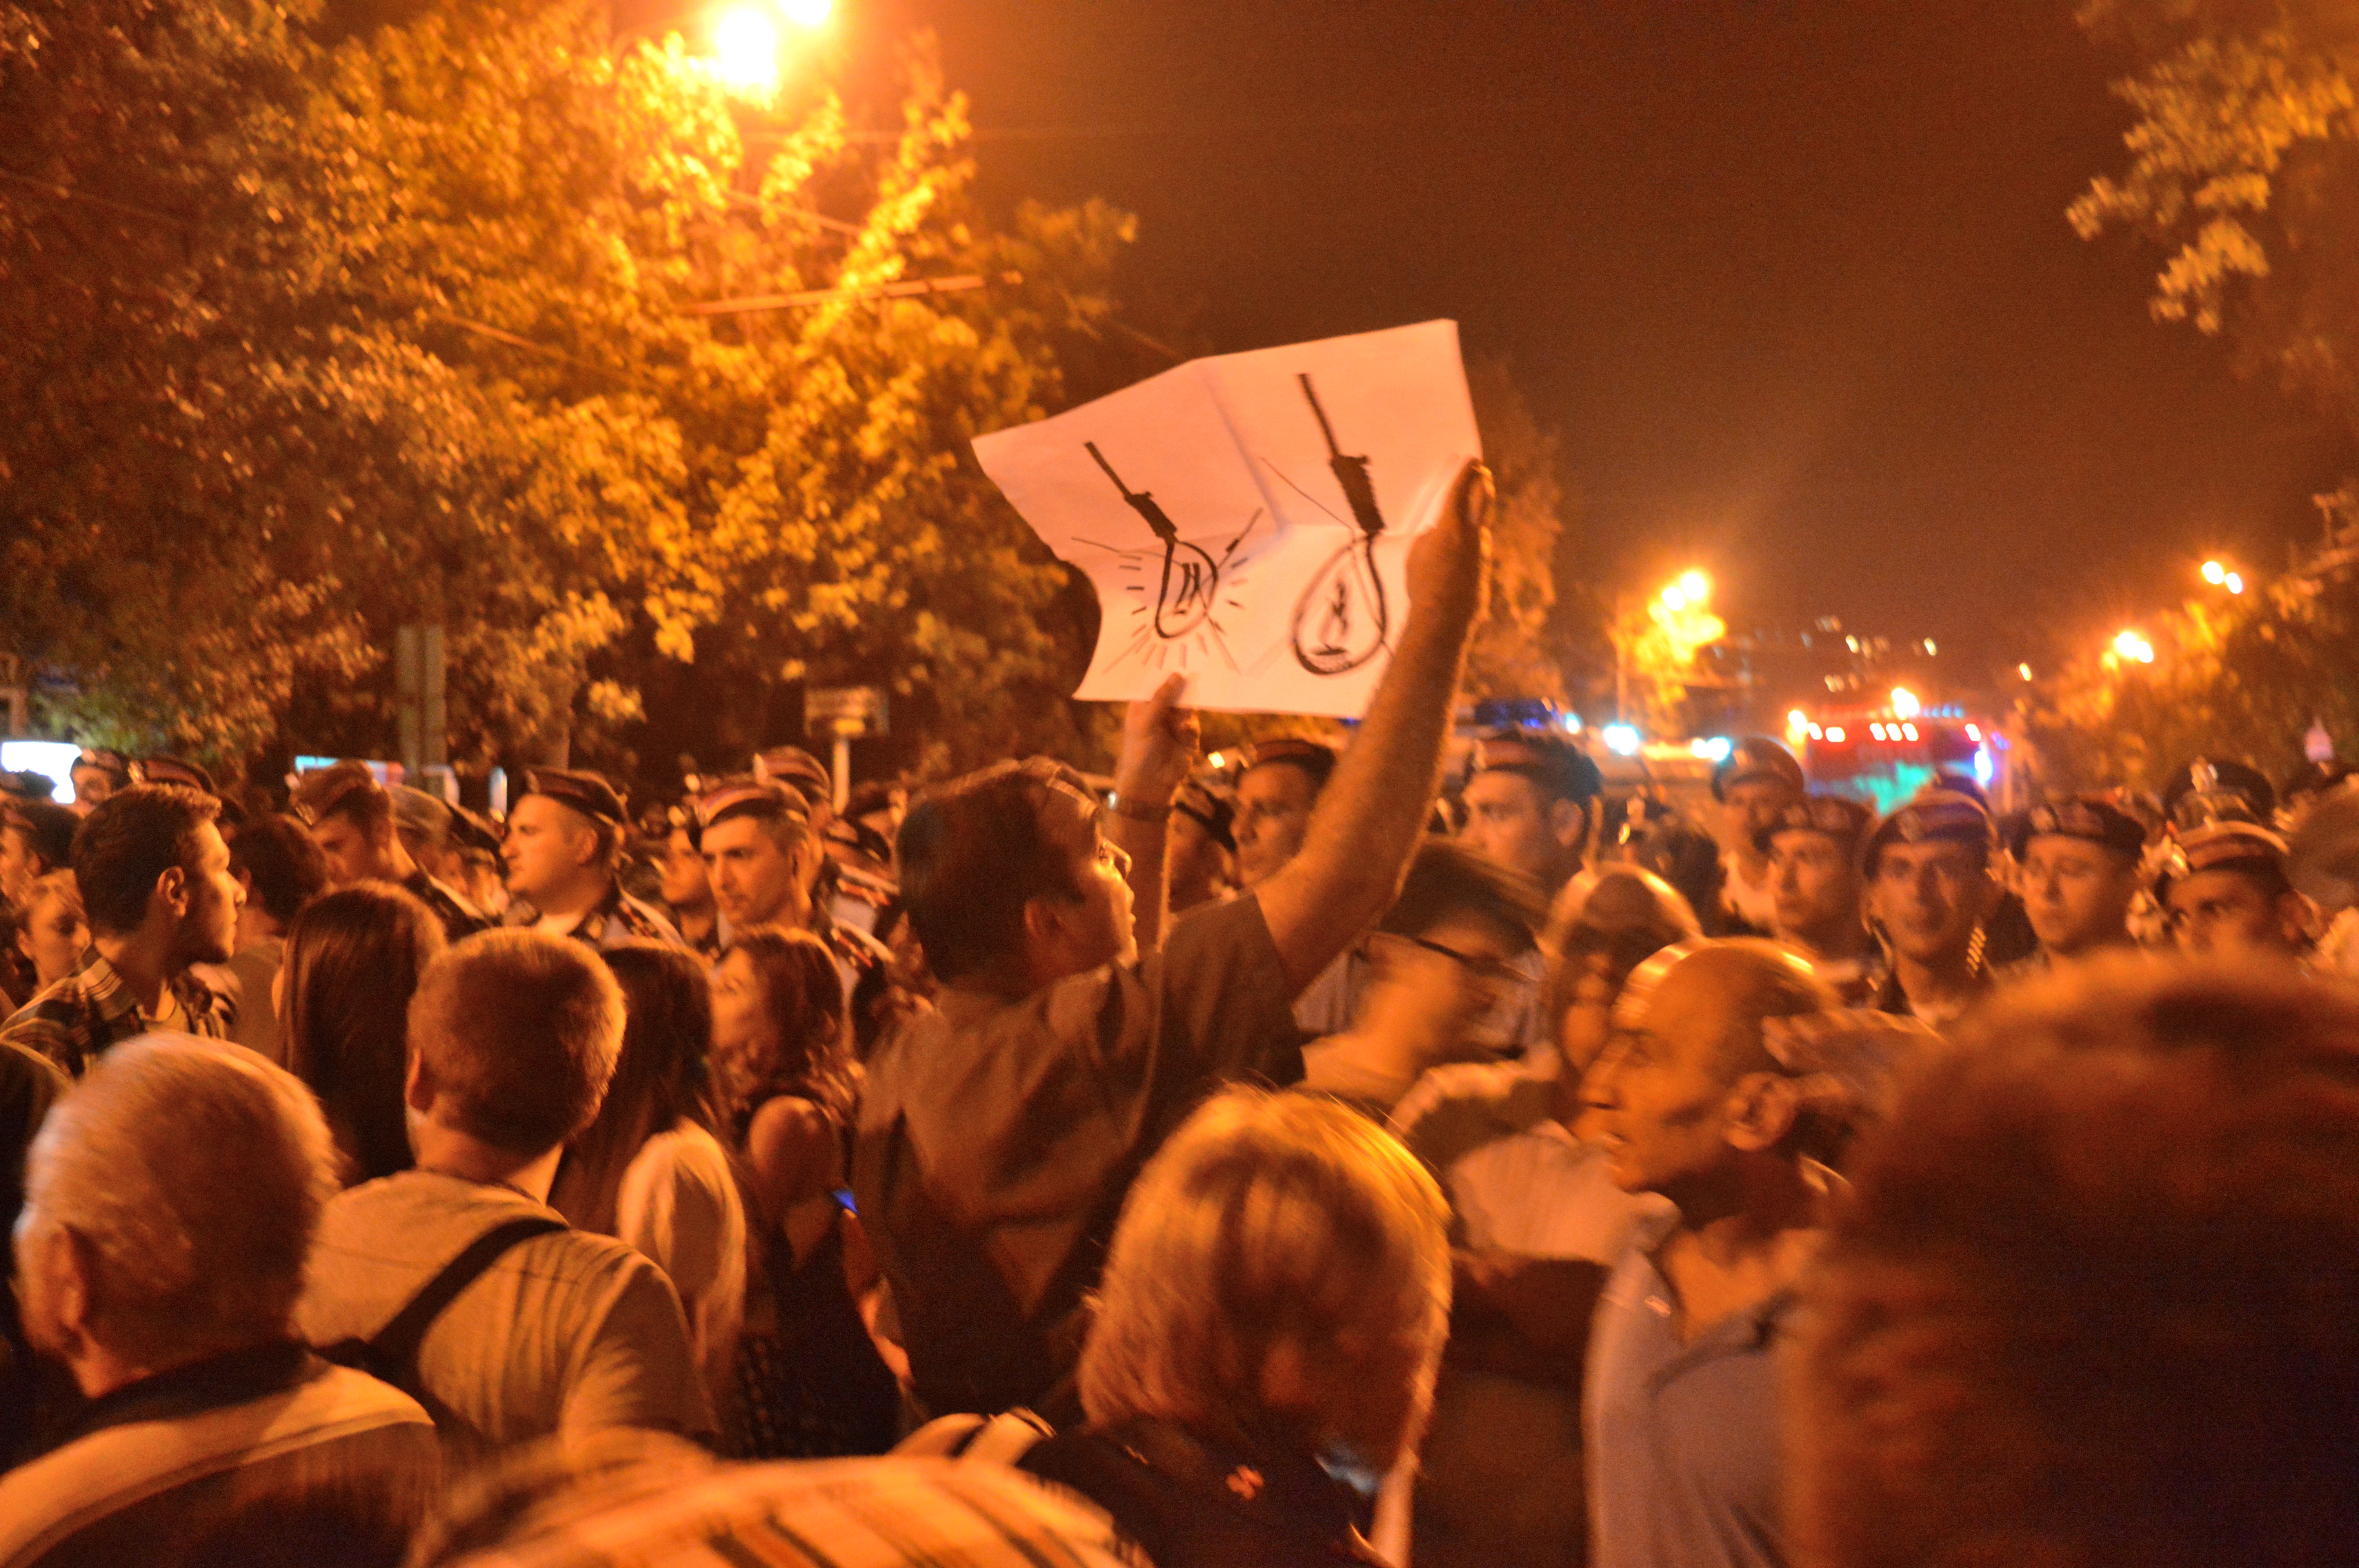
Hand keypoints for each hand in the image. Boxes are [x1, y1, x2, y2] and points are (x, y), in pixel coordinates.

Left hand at [1113, 673, 1196, 805]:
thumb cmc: (1139, 751)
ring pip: (1187, 706)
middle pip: (1175, 691)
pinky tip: (1185, 730)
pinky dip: (1190, 725)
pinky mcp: (1188, 737)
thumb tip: (1177, 675)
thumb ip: (1162, 697)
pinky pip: (1193, 723)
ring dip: (1188, 706)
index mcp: (1143, 705)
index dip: (1164, 671)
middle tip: (1194, 670)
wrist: (1150, 783)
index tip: (1177, 655)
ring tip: (1186, 708)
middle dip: (1183, 684)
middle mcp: (1160, 711)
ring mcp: (1174, 723)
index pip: (1155, 683)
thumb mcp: (1146, 720)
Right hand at [1405, 458, 1491, 625]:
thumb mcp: (1417, 554)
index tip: (1473, 460)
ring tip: (1470, 507)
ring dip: (1477, 513)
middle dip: (1482, 483)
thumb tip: (1435, 534)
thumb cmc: (1422, 584)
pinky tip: (1462, 547)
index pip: (1460, 491)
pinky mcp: (1484, 567)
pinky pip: (1478, 547)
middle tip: (1482, 472)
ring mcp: (1482, 551)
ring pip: (1481, 524)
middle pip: (1483, 499)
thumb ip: (1428, 538)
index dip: (1466, 473)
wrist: (1444, 616)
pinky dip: (1472, 540)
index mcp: (1451, 525)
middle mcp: (1472, 534)